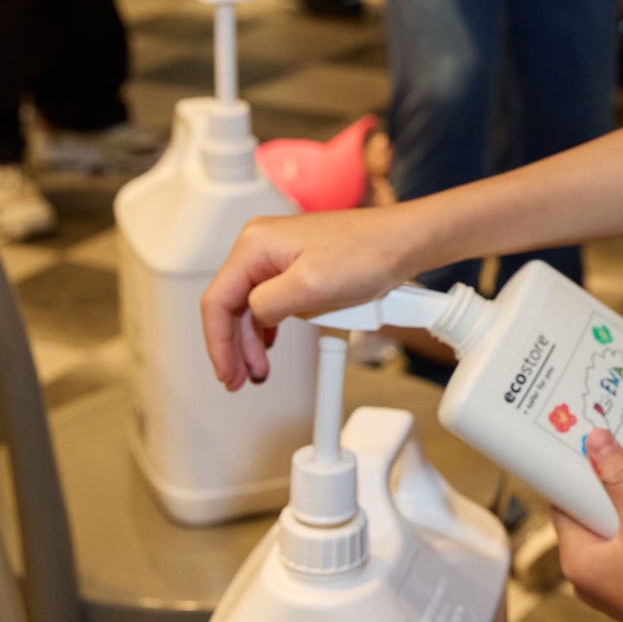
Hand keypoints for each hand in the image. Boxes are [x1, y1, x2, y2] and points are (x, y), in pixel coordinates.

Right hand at [198, 203, 434, 389]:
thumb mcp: (311, 287)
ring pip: (251, 305)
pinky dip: (270, 326)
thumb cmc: (369, 253)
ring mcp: (280, 254)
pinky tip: (270, 345)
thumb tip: (255, 317)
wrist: (405, 242)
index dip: (218, 344)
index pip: (217, 300)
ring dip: (252, 340)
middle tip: (240, 379)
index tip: (227, 373)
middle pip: (231, 304)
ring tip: (258, 370)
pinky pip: (272, 300)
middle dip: (235, 346)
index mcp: (256, 244)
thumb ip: (268, 306)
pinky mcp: (298, 264)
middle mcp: (262, 245)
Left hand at [550, 430, 622, 621]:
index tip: (592, 452)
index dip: (578, 476)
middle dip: (609, 493)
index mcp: (576, 560)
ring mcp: (607, 587)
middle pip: (588, 518)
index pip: (563, 504)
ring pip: (609, 534)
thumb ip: (618, 476)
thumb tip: (595, 440)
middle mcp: (584, 577)